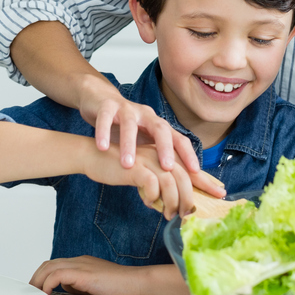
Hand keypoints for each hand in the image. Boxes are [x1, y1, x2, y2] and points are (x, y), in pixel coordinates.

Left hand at [30, 256, 147, 294]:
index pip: (55, 266)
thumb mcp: (95, 287)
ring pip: (49, 267)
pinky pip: (57, 275)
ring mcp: (81, 265)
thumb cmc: (122, 287)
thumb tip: (68, 289)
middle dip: (35, 279)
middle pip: (48, 264)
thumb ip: (80, 286)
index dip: (42, 278)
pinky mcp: (84, 273)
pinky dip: (48, 284)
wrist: (137, 282)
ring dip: (38, 282)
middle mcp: (79, 261)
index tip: (37, 292)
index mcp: (82, 263)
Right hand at [77, 75, 206, 179]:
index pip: (178, 139)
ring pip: (130, 124)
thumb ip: (156, 161)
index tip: (195, 172)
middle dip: (165, 148)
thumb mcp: (144, 144)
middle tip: (166, 167)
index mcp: (158, 125)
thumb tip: (172, 191)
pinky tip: (103, 146)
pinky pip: (105, 118)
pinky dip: (104, 132)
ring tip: (128, 164)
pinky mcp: (106, 106)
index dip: (188, 154)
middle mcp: (146, 115)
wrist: (99, 103)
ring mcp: (126, 109)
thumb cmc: (124, 130)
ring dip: (129, 143)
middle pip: (160, 129)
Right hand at [83, 144, 203, 218]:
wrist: (92, 155)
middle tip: (190, 215)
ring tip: (171, 216)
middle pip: (185, 174)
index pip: (190, 167)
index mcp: (164, 154)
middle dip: (192, 196)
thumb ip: (156, 187)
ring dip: (173, 200)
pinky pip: (151, 183)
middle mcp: (159, 152)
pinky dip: (153, 196)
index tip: (221, 193)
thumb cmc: (117, 166)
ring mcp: (147, 157)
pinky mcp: (133, 165)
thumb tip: (167, 207)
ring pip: (171, 179)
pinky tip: (149, 204)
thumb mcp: (142, 176)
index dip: (207, 180)